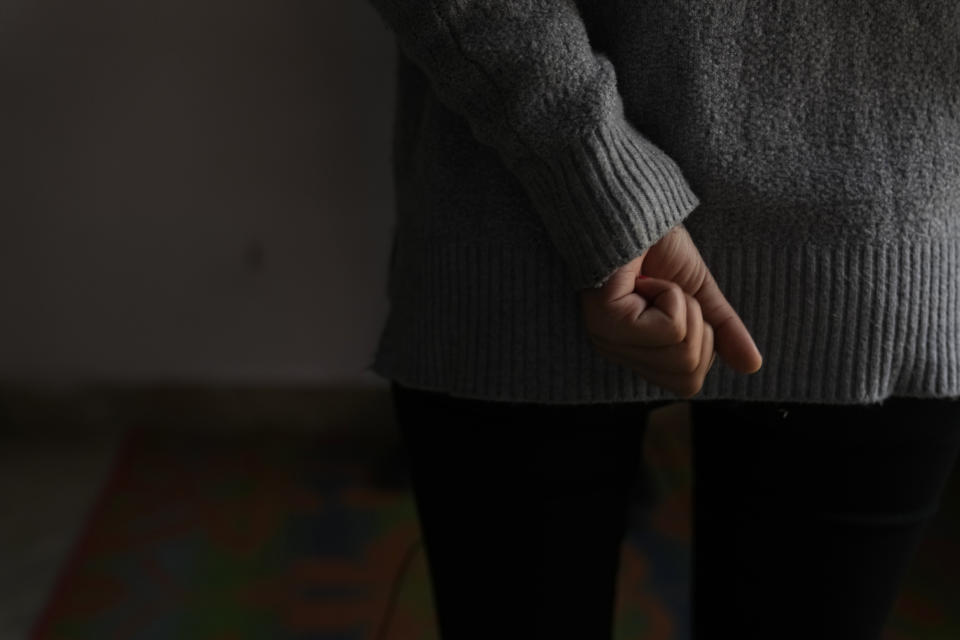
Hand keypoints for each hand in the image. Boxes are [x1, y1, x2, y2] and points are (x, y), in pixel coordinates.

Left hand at [579, 223, 761, 397]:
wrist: (635, 207)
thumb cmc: (656, 246)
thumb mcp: (699, 292)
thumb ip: (722, 329)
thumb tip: (752, 365)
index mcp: (636, 352)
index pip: (687, 384)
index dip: (702, 343)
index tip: (680, 303)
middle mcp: (617, 353)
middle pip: (688, 378)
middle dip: (697, 326)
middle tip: (669, 292)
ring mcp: (608, 339)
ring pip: (682, 354)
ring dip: (684, 306)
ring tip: (654, 281)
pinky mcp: (608, 320)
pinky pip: (670, 328)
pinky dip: (672, 295)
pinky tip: (643, 278)